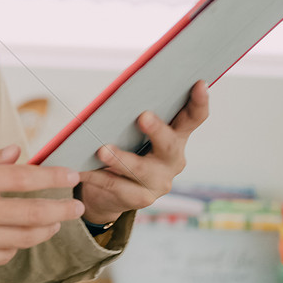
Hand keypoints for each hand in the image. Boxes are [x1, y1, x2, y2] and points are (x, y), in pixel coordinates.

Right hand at [0, 143, 82, 272]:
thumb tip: (16, 154)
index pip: (24, 178)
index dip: (53, 178)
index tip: (72, 177)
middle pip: (31, 213)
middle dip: (60, 210)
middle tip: (77, 207)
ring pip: (21, 238)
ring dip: (43, 231)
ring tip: (53, 224)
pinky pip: (2, 256)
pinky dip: (15, 247)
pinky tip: (18, 240)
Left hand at [77, 80, 209, 226]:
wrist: (113, 191)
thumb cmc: (125, 147)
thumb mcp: (132, 131)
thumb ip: (132, 115)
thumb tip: (115, 95)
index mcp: (176, 136)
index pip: (193, 118)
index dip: (199, 102)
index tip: (199, 83)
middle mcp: (173, 159)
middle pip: (169, 144)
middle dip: (157, 130)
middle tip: (143, 117)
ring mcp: (159, 182)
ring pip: (140, 169)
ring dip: (121, 159)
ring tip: (102, 151)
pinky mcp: (141, 199)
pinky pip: (117, 186)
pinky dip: (97, 176)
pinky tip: (83, 169)